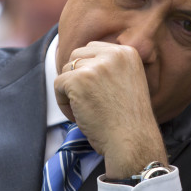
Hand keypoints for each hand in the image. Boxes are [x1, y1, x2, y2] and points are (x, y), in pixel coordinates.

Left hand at [54, 41, 167, 178]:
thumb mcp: (128, 82)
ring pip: (66, 70)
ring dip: (70, 92)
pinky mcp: (78, 80)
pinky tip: (80, 117)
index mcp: (128, 53)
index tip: (98, 92)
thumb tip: (79, 61)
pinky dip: (64, 103)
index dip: (89, 71)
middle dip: (77, 78)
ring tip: (87, 111)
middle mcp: (113, 54)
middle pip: (77, 56)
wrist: (133, 141)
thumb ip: (110, 68)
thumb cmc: (130, 120)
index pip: (93, 49)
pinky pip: (58, 85)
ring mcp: (95, 66)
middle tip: (90, 102)